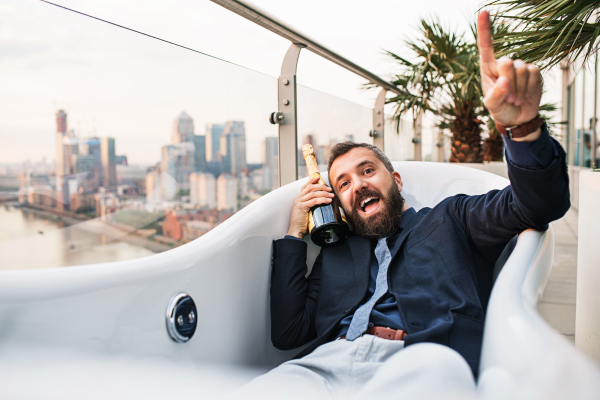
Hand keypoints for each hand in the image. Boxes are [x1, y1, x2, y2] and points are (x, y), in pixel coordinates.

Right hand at [287, 176, 333, 238]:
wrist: (295, 231)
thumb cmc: (301, 223)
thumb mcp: (306, 212)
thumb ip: (310, 206)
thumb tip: (321, 202)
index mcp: (298, 199)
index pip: (304, 186)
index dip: (311, 181)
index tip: (319, 178)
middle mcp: (298, 199)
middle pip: (310, 188)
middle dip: (321, 186)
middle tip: (329, 189)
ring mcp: (299, 202)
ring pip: (313, 194)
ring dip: (324, 193)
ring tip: (331, 195)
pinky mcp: (302, 207)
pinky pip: (314, 201)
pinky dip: (322, 200)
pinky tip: (328, 201)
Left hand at [477, 11, 542, 137]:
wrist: (518, 118)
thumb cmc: (500, 110)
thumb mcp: (492, 106)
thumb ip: (496, 95)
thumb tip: (504, 80)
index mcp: (488, 68)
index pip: (485, 46)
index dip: (484, 29)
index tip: (483, 12)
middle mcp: (503, 64)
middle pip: (506, 63)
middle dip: (508, 82)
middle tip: (508, 97)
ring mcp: (519, 66)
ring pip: (521, 69)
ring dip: (518, 88)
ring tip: (515, 98)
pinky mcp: (533, 71)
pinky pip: (533, 73)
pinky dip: (529, 87)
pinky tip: (524, 95)